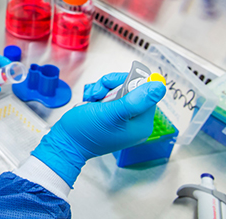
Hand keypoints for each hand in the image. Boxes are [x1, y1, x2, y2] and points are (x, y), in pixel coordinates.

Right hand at [31, 74, 166, 186]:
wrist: (65, 142)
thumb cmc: (85, 131)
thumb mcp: (111, 113)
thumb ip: (135, 100)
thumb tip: (159, 87)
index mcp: (141, 124)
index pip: (146, 93)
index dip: (130, 84)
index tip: (113, 85)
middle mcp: (134, 122)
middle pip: (132, 89)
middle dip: (113, 86)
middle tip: (99, 93)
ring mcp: (121, 119)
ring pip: (118, 89)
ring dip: (103, 89)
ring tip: (92, 98)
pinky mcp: (109, 115)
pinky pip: (109, 95)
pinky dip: (98, 94)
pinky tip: (90, 101)